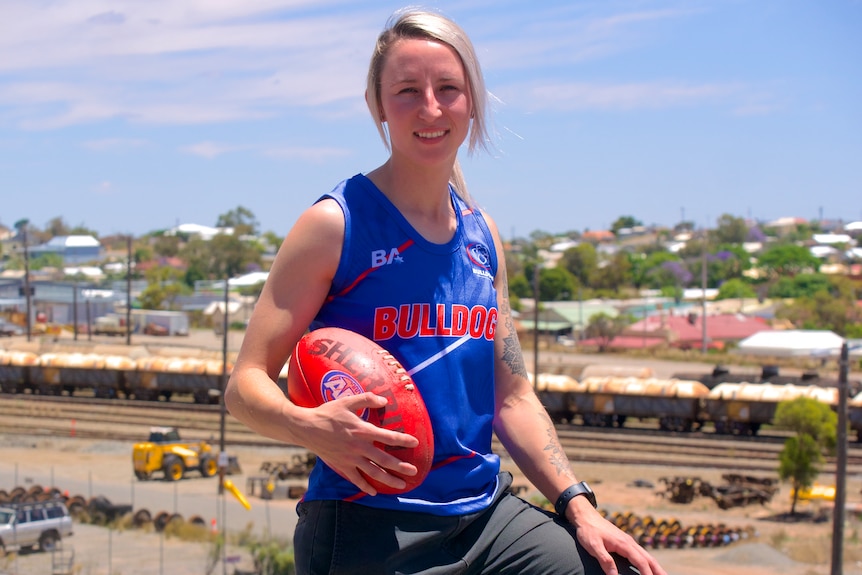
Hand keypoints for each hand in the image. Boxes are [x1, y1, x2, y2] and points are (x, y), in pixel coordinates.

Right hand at [295, 392, 419, 495]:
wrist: (306, 428)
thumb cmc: (328, 413)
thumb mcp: (347, 401)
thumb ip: (366, 399)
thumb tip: (384, 400)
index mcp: (362, 430)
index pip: (387, 437)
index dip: (402, 440)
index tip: (415, 443)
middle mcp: (358, 447)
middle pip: (384, 459)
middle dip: (401, 466)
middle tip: (414, 471)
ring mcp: (350, 459)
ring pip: (373, 472)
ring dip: (389, 479)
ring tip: (401, 485)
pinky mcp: (341, 466)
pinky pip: (356, 479)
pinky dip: (365, 487)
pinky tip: (374, 492)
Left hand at [567, 498, 666, 574]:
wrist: (585, 516)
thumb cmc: (588, 531)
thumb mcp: (594, 546)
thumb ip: (605, 561)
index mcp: (625, 544)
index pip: (641, 562)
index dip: (648, 574)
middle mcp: (630, 543)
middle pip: (649, 559)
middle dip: (659, 571)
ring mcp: (628, 542)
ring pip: (646, 556)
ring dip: (655, 567)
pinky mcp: (625, 543)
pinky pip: (640, 554)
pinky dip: (648, 562)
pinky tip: (647, 567)